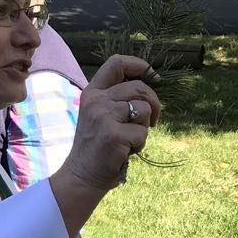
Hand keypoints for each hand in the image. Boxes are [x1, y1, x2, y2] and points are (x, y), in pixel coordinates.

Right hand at [61, 56, 160, 191]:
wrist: (83, 175)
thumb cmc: (98, 145)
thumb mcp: (100, 114)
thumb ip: (117, 98)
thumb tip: (151, 83)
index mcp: (93, 92)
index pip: (117, 63)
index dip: (140, 65)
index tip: (154, 76)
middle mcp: (96, 100)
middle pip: (139, 87)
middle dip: (154, 103)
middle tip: (151, 120)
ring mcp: (103, 116)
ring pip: (143, 109)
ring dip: (144, 127)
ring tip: (129, 138)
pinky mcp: (113, 135)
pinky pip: (142, 133)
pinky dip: (139, 144)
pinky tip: (125, 151)